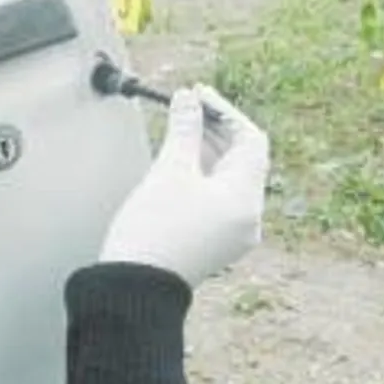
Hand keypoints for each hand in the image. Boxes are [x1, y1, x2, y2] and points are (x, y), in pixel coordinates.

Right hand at [100, 86, 268, 282]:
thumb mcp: (169, 170)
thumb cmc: (151, 232)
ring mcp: (233, 234)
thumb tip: (187, 99)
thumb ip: (184, 128)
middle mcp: (247, 219)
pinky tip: (179, 163)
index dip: (225, 111)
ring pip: (229, 179)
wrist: (132, 288)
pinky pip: (219, 199)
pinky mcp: (215, 243)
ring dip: (208, 152)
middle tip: (187, 107)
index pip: (251, 140)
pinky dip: (203, 176)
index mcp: (245, 200)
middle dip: (216, 130)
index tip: (198, 94)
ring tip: (179, 131)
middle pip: (243, 159)